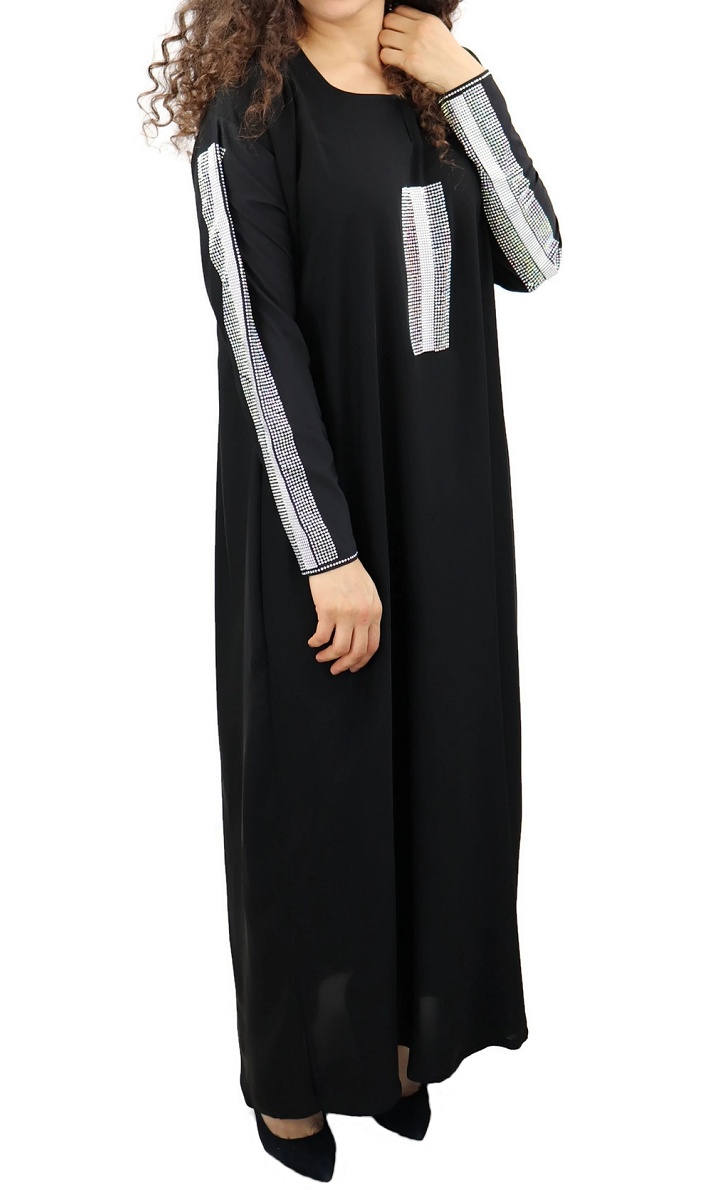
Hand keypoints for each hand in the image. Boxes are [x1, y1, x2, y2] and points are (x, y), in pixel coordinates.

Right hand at [307, 558, 382, 674]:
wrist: (334, 556)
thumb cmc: (349, 572)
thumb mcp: (369, 593)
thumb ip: (368, 613)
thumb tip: (361, 633)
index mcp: (375, 612)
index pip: (372, 645)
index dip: (362, 661)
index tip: (353, 666)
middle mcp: (363, 616)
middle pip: (356, 651)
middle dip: (345, 665)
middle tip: (335, 669)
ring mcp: (345, 614)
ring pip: (339, 648)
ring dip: (328, 657)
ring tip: (321, 657)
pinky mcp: (327, 610)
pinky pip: (322, 636)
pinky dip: (316, 643)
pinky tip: (312, 642)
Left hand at [379, 6, 485, 93]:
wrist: (458, 74)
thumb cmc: (449, 56)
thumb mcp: (439, 30)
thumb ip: (423, 24)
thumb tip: (404, 23)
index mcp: (427, 19)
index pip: (400, 10)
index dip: (395, 20)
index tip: (398, 29)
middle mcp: (419, 29)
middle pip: (388, 20)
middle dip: (388, 30)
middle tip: (393, 41)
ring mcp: (413, 45)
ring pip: (384, 37)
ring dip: (385, 44)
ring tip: (393, 51)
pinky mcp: (409, 61)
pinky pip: (385, 54)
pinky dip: (386, 58)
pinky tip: (393, 61)